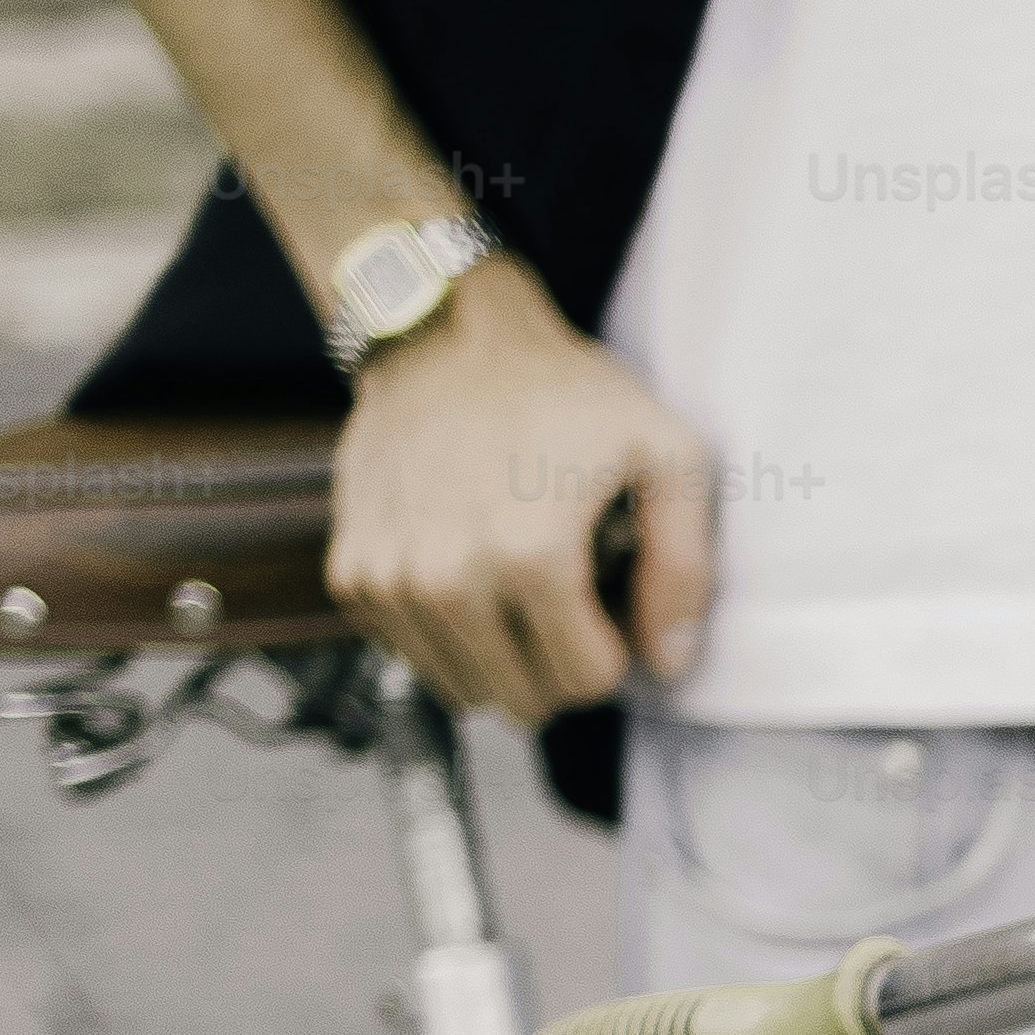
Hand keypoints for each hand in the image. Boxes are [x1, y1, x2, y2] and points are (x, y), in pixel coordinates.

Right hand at [327, 257, 721, 720]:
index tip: (606, 597)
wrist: (446, 336)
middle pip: (523, 698)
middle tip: (566, 593)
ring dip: (499, 653)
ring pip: (463, 688)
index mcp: (530, 557)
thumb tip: (667, 663)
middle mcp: (447, 577)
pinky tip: (466, 572)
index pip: (585, 683)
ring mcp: (390, 579)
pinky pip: (413, 655)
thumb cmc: (567, 394)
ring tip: (514, 578)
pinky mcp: (351, 572)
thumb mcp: (668, 456)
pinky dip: (445, 633)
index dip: (611, 648)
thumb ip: (684, 569)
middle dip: (556, 663)